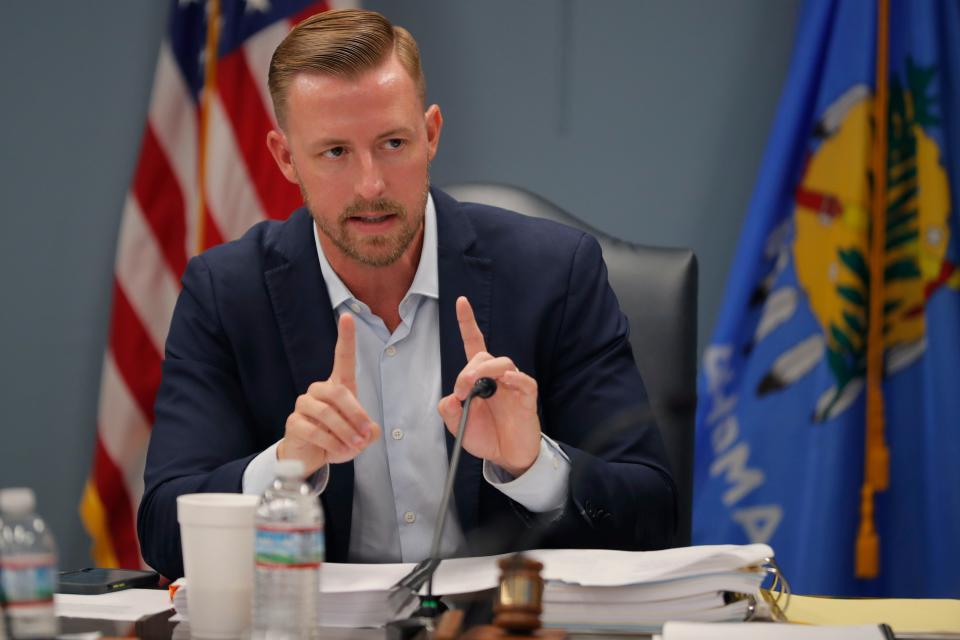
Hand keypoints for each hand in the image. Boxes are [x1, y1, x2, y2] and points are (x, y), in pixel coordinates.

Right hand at [278, 314, 380, 473]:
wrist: (311, 458)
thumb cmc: (337, 440)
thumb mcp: (359, 437)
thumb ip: (369, 431)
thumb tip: (370, 431)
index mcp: (337, 387)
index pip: (342, 358)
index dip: (345, 337)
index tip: (347, 316)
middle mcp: (319, 391)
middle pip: (339, 393)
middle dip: (356, 415)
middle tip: (365, 435)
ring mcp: (304, 404)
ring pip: (327, 412)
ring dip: (345, 432)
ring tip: (353, 446)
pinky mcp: (294, 422)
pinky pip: (314, 429)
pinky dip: (330, 442)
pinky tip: (337, 450)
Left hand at [437, 297, 540, 475]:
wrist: (506, 457)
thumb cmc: (486, 436)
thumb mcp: (458, 426)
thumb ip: (449, 411)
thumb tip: (451, 397)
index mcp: (479, 379)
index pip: (474, 343)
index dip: (467, 323)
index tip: (461, 301)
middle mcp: (496, 378)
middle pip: (484, 355)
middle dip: (468, 370)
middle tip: (462, 390)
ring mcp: (513, 386)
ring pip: (503, 363)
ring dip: (485, 371)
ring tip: (475, 390)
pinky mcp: (527, 398)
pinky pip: (524, 381)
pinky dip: (514, 379)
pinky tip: (505, 382)